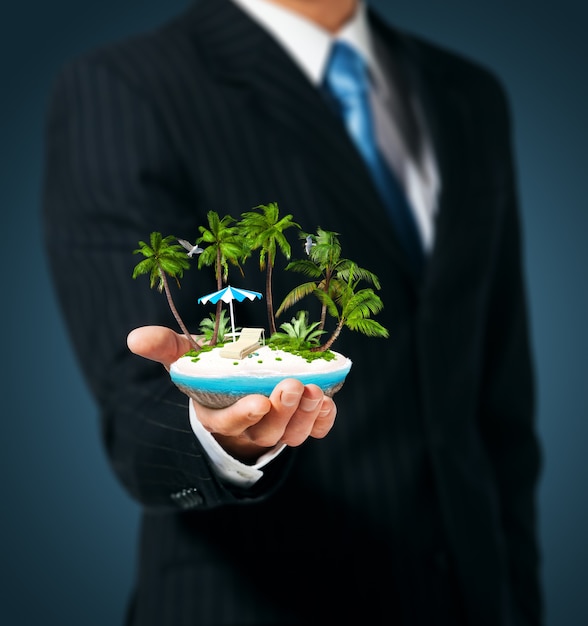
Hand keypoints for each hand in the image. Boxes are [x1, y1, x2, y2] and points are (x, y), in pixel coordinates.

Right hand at [127, 326, 337, 461]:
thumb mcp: (187, 360)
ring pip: (290, 434)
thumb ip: (165, 349)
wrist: (234, 393)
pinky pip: (312, 432)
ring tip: (316, 389)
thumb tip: (134, 337)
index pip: (228, 422)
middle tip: (294, 386)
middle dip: (282, 411)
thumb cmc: (210, 374)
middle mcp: (247, 428)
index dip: (243, 415)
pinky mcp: (296, 426)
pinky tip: (328, 402)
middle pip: (266, 430)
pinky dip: (322, 421)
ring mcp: (274, 430)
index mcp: (216, 415)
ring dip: (306, 415)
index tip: (258, 401)